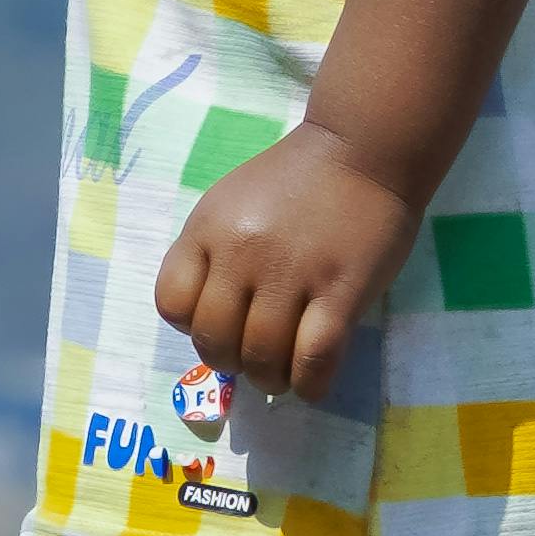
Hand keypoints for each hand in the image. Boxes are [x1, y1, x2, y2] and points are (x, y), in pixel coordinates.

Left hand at [155, 123, 428, 404]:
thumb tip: (208, 321)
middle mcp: (241, 253)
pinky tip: (312, 382)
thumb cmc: (295, 180)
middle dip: (230, 362)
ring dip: (270, 378)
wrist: (363, 149)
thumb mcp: (229, 204)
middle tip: (253, 356)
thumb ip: (213, 253)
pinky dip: (308, 385)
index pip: (171, 304)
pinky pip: (313, 360)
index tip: (221, 322)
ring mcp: (292, 273)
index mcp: (208, 229)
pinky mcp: (340, 290)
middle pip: (214, 340)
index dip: (192, 325)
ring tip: (282, 372)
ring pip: (261, 357)